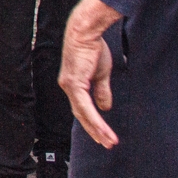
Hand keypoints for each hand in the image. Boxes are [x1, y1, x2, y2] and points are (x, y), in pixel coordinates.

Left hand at [59, 0, 122, 148]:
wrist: (86, 33)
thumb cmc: (93, 49)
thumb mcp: (100, 74)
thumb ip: (101, 91)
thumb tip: (105, 107)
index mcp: (74, 85)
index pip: (82, 109)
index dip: (91, 122)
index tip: (102, 134)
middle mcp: (68, 88)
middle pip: (81, 116)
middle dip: (94, 131)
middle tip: (107, 144)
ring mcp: (69, 86)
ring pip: (83, 115)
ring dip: (97, 130)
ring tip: (109, 141)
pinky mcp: (74, 84)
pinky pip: (85, 107)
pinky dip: (95, 119)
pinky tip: (103, 130)